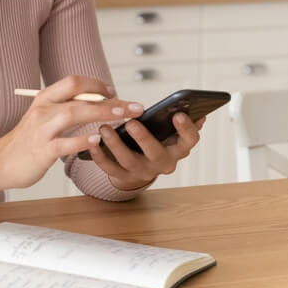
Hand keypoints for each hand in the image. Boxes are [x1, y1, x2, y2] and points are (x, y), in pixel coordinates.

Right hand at [0, 76, 143, 189]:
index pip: (73, 82)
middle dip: (109, 99)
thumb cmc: (26, 141)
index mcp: (44, 98)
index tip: (114, 92)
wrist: (0, 161)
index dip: (96, 84)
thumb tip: (96, 103)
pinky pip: (64, 143)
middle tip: (132, 106)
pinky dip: (82, 140)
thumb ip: (64, 108)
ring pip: (73, 114)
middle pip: (78, 95)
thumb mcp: (43, 117)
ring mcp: (41, 130)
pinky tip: (97, 140)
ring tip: (122, 116)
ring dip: (101, 113)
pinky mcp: (42, 151)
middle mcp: (42, 109)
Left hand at [84, 112, 205, 190]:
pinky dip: (99, 155)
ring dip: (115, 144)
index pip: (189, 140)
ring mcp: (143, 171)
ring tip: (104, 128)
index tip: (178, 114)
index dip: (186, 128)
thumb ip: (179, 120)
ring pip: (129, 160)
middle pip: (157, 153)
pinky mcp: (124, 176)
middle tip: (131, 122)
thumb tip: (194, 111)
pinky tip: (93, 142)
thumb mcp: (169, 131)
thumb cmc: (156, 141)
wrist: (139, 167)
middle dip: (144, 138)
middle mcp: (163, 163)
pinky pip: (110, 168)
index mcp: (178, 148)